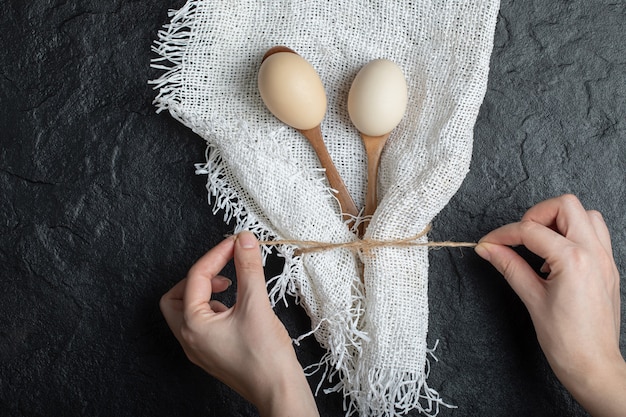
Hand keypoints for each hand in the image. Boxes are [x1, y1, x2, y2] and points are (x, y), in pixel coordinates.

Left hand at [160, 231, 318, 416]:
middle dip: (197, 277)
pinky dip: (214, 308)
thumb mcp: (256, 304)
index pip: (196, 277)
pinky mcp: (213, 354)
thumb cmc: (265, 357)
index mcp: (193, 326)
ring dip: (205, 293)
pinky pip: (202, 324)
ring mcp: (200, 349)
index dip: (217, 255)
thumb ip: (248, 268)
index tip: (236, 244)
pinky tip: (237, 308)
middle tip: (223, 269)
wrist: (279, 391)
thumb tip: (244, 241)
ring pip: (188, 311)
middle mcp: (190, 339)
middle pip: (175, 297)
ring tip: (232, 286)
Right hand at [475, 194, 625, 416]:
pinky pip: (595, 233)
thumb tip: (488, 249)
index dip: (503, 234)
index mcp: (574, 260)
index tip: (488, 244)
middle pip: (565, 205)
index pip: (531, 231)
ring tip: (539, 243)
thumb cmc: (565, 340)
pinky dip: (573, 233)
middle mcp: (594, 252)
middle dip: (536, 215)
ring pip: (585, 214)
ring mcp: (605, 258)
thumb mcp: (532, 299)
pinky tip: (556, 255)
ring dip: (558, 220)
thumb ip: (509, 266)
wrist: (593, 365)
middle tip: (519, 237)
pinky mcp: (608, 267)